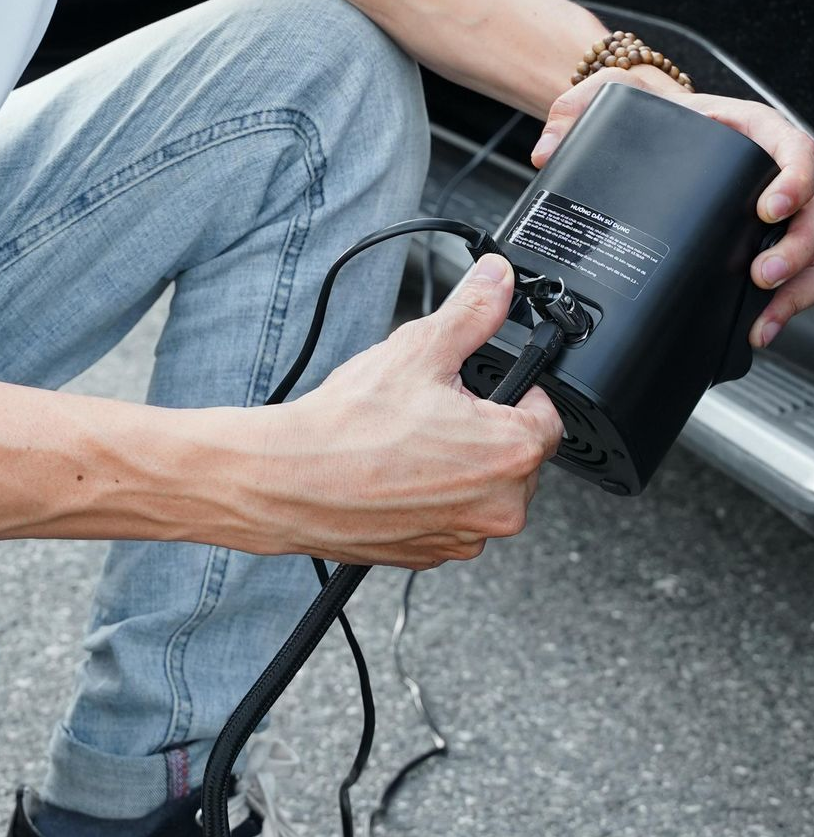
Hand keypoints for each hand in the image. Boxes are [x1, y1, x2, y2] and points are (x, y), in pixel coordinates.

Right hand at [248, 254, 562, 567]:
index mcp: (511, 454)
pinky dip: (430, 496)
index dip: (516, 392)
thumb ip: (472, 313)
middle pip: (516, 456)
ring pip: (481, 489)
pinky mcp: (430, 555)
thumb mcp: (419, 349)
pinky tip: (393, 472)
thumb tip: (497, 281)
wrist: (287, 482)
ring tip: (406, 440)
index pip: (548, 416)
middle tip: (434, 410)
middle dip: (484, 430)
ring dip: (457, 466)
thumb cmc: (349, 427)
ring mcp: (464, 537)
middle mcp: (499, 507)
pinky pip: (449, 517)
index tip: (481, 386)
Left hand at [530, 67, 813, 346]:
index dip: (795, 181)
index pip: (796, 150)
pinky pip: (795, 275)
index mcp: (753, 130)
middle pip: (813, 211)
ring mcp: (778, 209)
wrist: (655, 135)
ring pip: (811, 249)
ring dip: (797, 286)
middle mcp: (774, 170)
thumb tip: (548, 147)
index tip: (770, 207)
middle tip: (762, 273)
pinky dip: (783, 304)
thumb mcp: (618, 96)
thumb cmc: (653, 116)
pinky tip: (760, 327)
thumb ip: (582, 107)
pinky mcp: (768, 241)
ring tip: (764, 312)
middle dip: (797, 248)